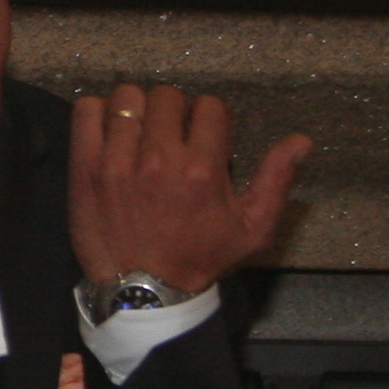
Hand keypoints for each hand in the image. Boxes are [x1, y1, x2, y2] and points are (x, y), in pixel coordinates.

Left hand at [69, 82, 309, 292]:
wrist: (144, 293)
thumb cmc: (200, 260)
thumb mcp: (252, 230)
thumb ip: (277, 180)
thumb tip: (303, 140)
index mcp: (203, 170)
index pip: (209, 106)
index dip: (208, 118)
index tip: (201, 135)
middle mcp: (160, 159)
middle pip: (168, 96)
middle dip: (174, 110)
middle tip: (170, 134)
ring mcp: (118, 161)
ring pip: (128, 97)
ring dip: (138, 108)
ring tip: (140, 131)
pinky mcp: (85, 167)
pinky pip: (87, 112)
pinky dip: (98, 111)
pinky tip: (110, 130)